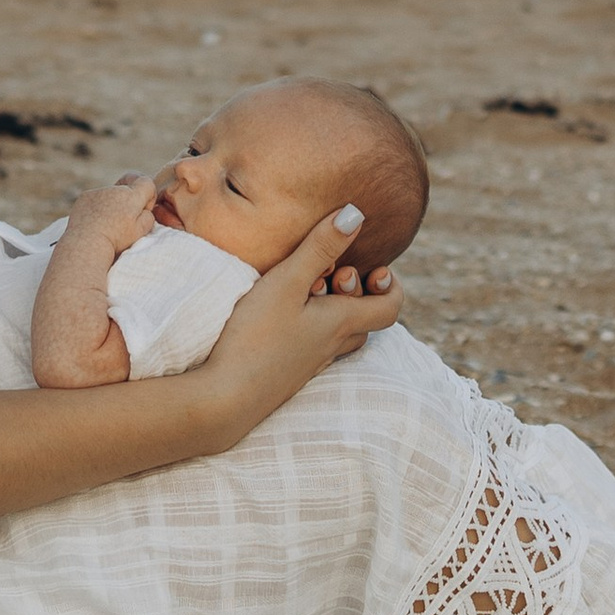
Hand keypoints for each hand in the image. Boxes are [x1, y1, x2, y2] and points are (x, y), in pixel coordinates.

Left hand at [63, 173, 156, 257]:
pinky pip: (96, 199)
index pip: (146, 182)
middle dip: (129, 202)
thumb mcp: (140, 232)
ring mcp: (98, 191)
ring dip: (112, 206)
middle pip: (127, 189)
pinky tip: (95, 224)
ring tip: (107, 226)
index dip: (148, 196)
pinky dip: (98, 208)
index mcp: (131, 196)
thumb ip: (148, 216)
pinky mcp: (85, 197)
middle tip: (123, 222)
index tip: (143, 210)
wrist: (86, 244)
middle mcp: (114, 189)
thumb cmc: (115, 240)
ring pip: (111, 195)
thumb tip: (145, 210)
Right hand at [200, 209, 404, 438]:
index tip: (375, 267)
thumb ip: (320, 248)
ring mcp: (309, 365)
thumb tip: (356, 215)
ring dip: (334, 311)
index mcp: (340, 323)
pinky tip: (282, 317)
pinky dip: (312, 328)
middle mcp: (332, 347)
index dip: (391, 286)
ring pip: (339, 336)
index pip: (389, 308)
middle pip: (365, 321)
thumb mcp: (287, 282)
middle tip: (334, 273)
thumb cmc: (255, 337)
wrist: (223, 400)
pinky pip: (314, 348)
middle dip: (359, 293)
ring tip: (307, 290)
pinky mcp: (287, 375)